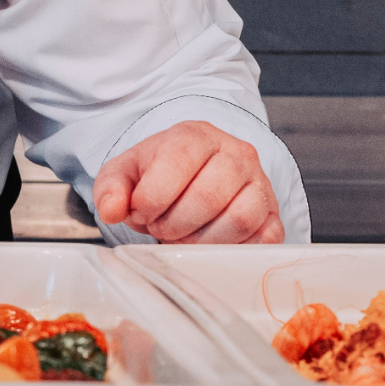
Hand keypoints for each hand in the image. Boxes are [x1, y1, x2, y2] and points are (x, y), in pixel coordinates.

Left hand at [92, 120, 283, 242]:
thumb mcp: (126, 172)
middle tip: (159, 226)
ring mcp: (260, 184)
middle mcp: (236, 154)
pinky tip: (207, 241)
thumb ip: (111, 188)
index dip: (151, 199)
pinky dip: (230, 250)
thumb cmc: (161, 172)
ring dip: (200, 240)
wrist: (195, 174)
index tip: (140, 210)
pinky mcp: (273, 215)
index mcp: (196, 135)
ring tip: (181, 234)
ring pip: (237, 221)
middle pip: (207, 198)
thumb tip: (111, 210)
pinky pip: (261, 240)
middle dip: (173, 223)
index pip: (176, 165)